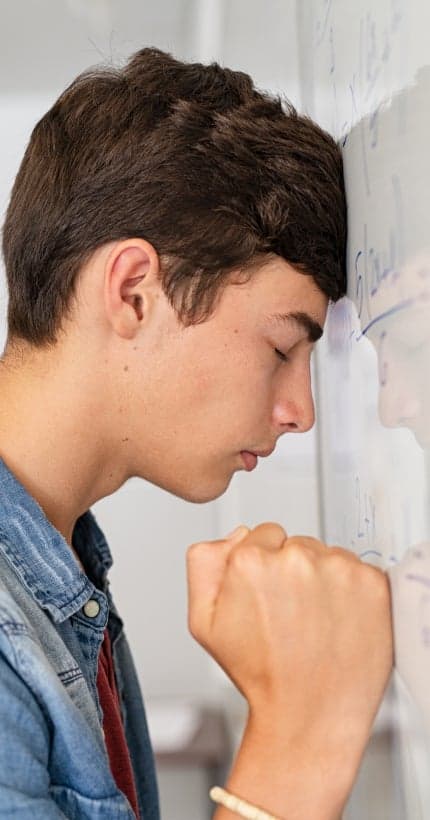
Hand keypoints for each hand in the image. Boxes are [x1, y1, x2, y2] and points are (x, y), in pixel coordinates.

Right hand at [187, 522, 392, 768]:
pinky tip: (338, 623)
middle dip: (293, 571)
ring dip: (324, 580)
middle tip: (290, 616)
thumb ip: (204, 563)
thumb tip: (236, 534)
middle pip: (297, 544)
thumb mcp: (203, 622)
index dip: (264, 567)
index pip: (265, 535)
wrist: (308, 715)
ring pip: (328, 557)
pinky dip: (352, 593)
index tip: (268, 597)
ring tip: (314, 623)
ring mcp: (339, 569)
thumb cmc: (259, 673)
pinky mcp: (372, 583)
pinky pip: (359, 571)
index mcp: (252, 560)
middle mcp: (296, 557)